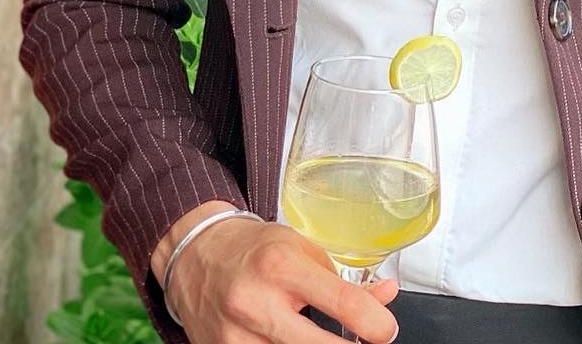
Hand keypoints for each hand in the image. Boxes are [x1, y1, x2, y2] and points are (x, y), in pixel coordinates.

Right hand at [167, 214, 399, 343]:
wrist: (197, 253)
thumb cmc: (254, 248)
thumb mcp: (301, 247)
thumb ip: (342, 277)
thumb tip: (384, 297)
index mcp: (281, 265)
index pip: (341, 301)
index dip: (374, 322)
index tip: (385, 329)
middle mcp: (256, 303)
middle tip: (364, 340)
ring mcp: (237, 336)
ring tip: (316, 331)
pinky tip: (290, 337)